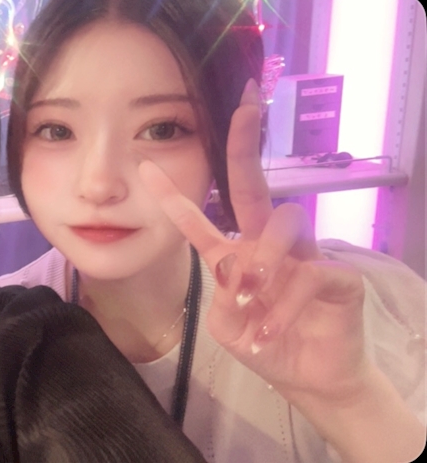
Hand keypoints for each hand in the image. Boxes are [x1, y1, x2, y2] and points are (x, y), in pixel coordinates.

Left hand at [139, 79, 367, 403]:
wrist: (308, 377)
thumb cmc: (264, 342)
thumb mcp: (228, 324)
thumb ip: (223, 297)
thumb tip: (235, 271)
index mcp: (236, 253)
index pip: (201, 217)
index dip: (172, 196)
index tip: (145, 167)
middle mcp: (269, 244)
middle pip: (255, 186)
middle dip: (246, 144)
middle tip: (244, 106)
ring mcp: (306, 254)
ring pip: (284, 221)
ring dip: (263, 261)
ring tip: (250, 300)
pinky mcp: (337, 276)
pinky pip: (309, 274)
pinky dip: (283, 306)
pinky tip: (269, 331)